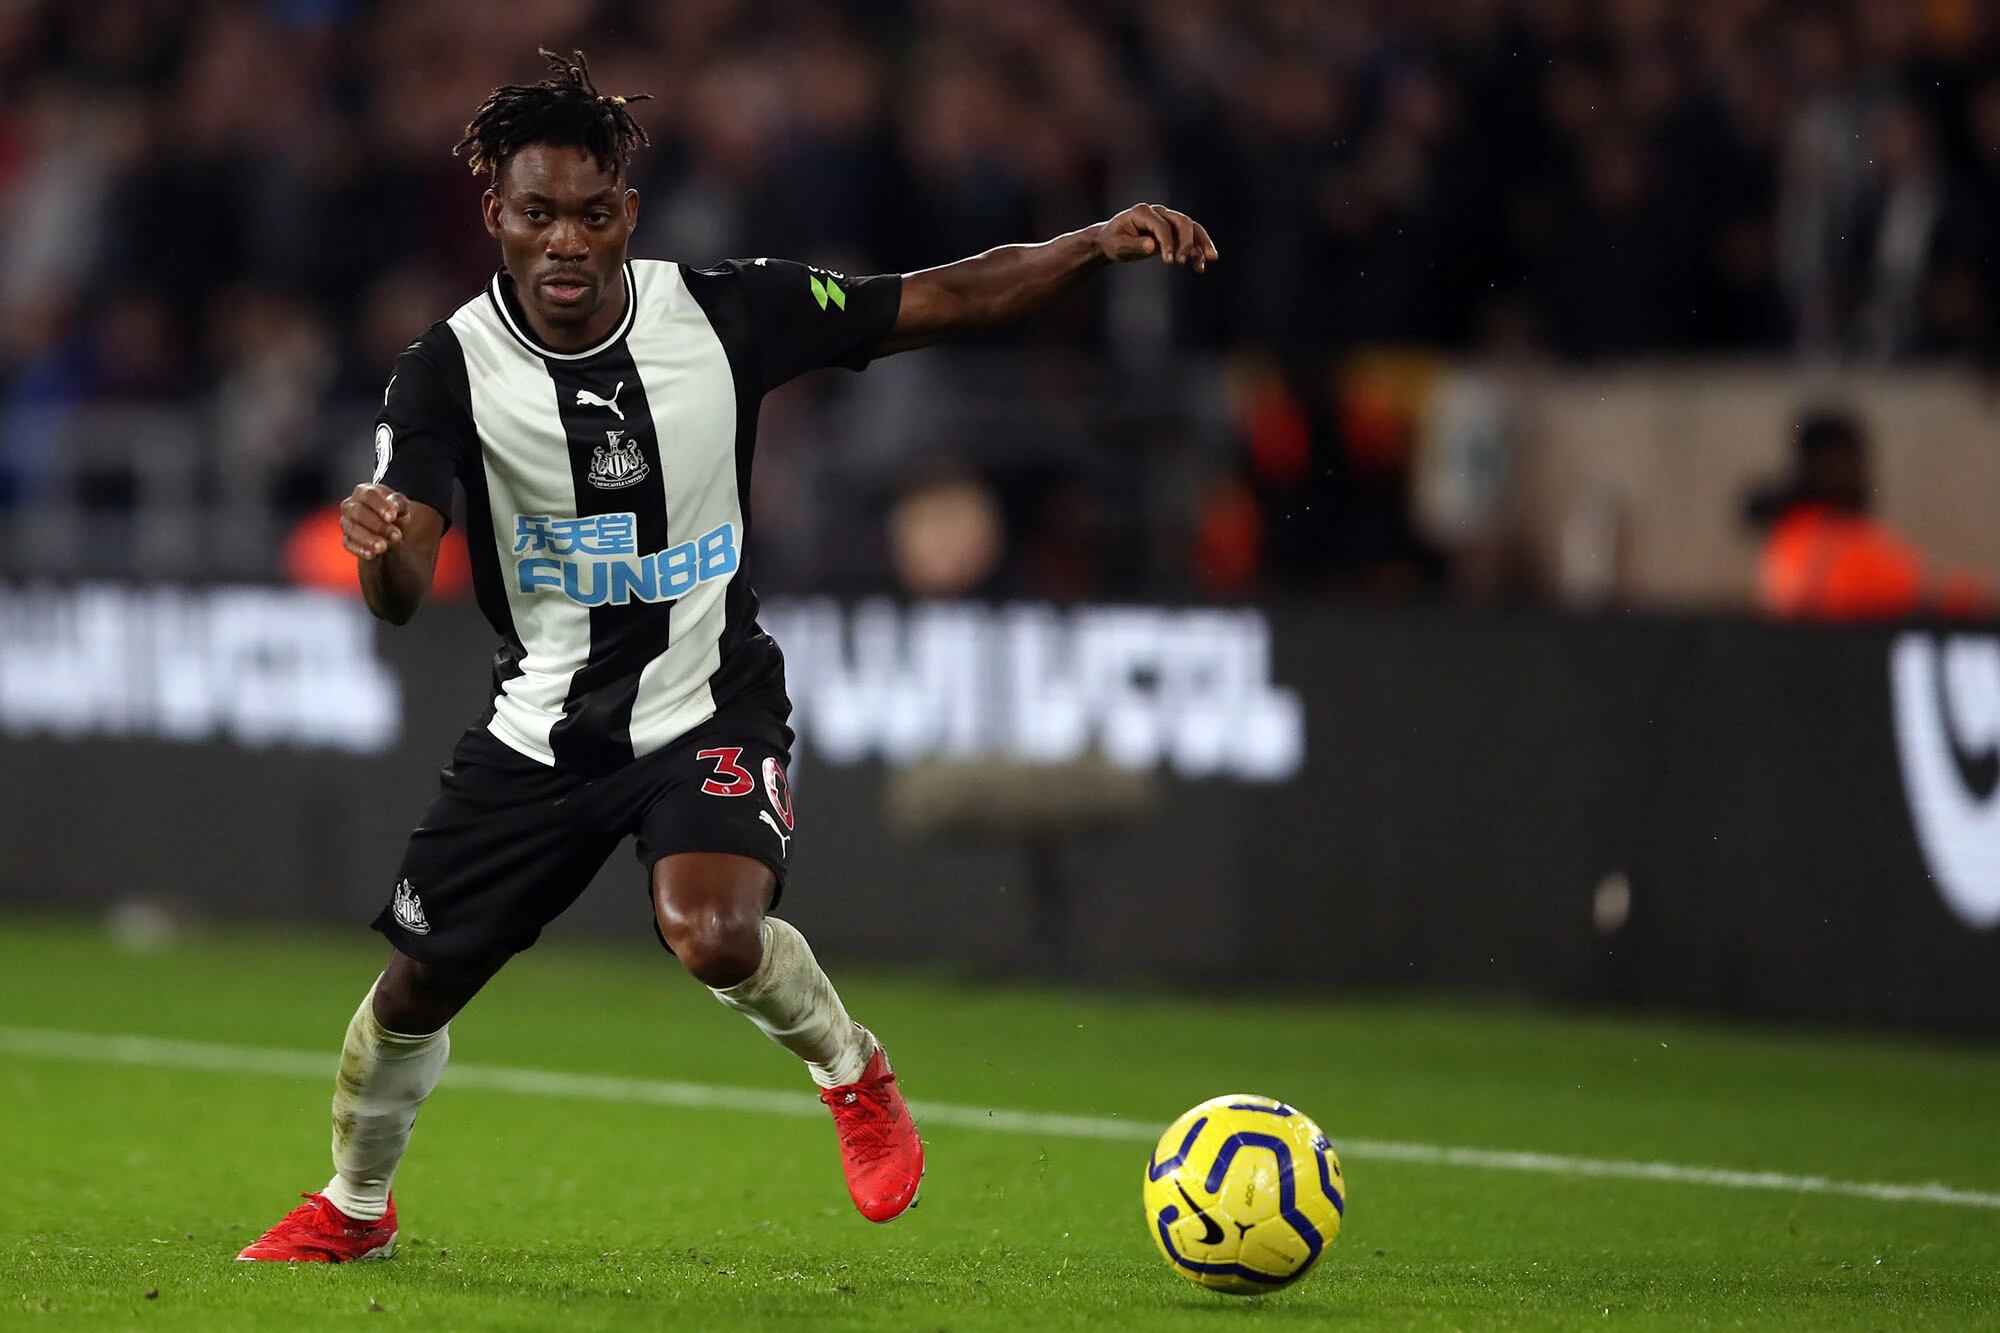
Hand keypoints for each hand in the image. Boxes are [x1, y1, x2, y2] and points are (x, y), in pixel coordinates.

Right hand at [341, 483, 408, 560]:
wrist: (391, 528)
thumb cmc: (394, 512)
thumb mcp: (401, 506)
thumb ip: (398, 502)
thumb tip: (393, 504)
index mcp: (364, 491)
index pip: (369, 495)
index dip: (380, 506)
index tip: (393, 517)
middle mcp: (351, 505)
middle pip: (358, 512)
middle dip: (377, 525)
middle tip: (396, 536)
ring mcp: (346, 522)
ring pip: (352, 529)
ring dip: (368, 539)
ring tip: (384, 547)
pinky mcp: (347, 539)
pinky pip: (349, 544)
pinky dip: (360, 549)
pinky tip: (372, 554)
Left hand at [1094, 203, 1218, 270]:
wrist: (1112, 239)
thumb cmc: (1113, 241)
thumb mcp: (1118, 245)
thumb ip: (1135, 245)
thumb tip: (1152, 246)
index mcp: (1142, 212)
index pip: (1162, 225)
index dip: (1167, 242)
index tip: (1169, 262)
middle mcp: (1158, 212)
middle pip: (1182, 222)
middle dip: (1186, 241)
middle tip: (1182, 262)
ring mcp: (1168, 220)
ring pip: (1191, 228)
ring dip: (1202, 242)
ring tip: (1211, 258)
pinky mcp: (1173, 231)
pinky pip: (1190, 239)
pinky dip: (1197, 251)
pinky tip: (1200, 268)